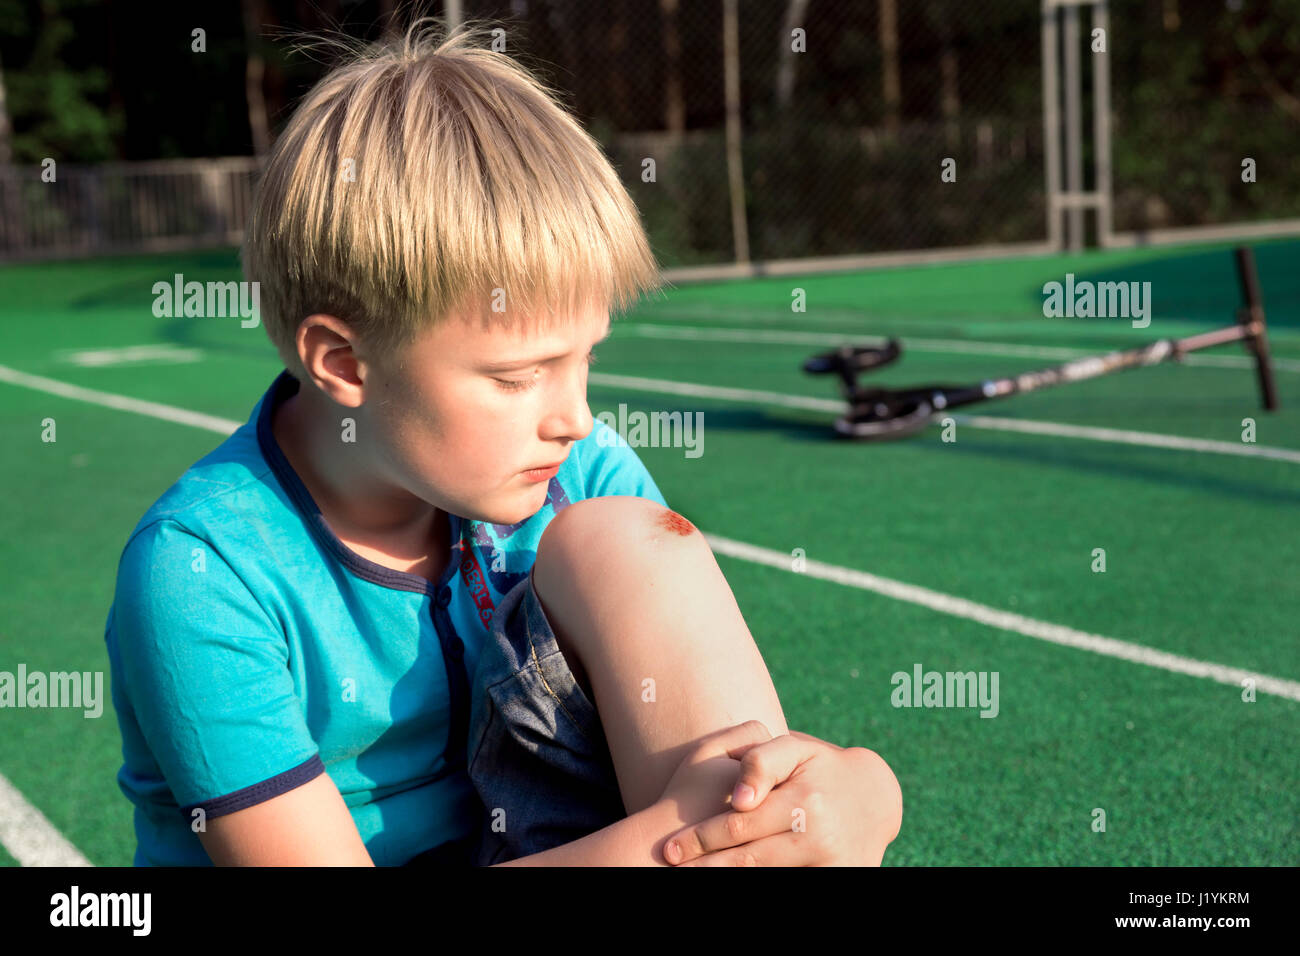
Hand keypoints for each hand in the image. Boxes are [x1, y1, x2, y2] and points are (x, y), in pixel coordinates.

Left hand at [662, 730, 902, 865]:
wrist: (875, 798)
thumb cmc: (823, 767)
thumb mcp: (796, 748)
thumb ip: (762, 761)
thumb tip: (738, 798)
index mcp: (803, 801)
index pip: (740, 827)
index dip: (702, 839)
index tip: (670, 849)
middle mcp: (818, 836)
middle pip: (749, 859)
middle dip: (706, 866)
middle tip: (672, 867)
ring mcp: (831, 863)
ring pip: (768, 875)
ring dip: (730, 876)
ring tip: (695, 876)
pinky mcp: (841, 877)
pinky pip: (792, 883)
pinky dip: (763, 880)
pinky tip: (735, 876)